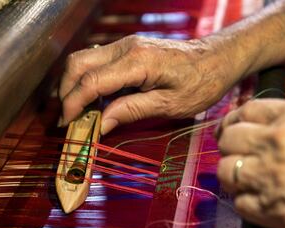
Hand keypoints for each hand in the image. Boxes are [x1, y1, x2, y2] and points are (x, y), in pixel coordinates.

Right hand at [59, 35, 241, 133]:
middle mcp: (125, 47)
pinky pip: (98, 61)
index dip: (74, 104)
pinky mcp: (129, 49)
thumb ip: (132, 111)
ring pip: (84, 60)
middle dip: (66, 92)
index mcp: (137, 62)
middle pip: (78, 64)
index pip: (91, 82)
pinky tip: (95, 100)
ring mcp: (126, 45)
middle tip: (69, 119)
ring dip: (75, 85)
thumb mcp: (170, 104)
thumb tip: (100, 124)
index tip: (67, 124)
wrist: (218, 58)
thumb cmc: (201, 83)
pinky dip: (88, 80)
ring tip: (79, 112)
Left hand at [217, 96, 284, 227]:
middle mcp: (278, 143)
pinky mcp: (272, 211)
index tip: (230, 129)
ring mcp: (271, 177)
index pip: (245, 111)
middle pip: (228, 139)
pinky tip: (261, 201)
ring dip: (234, 175)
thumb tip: (260, 124)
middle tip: (240, 155)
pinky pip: (239, 203)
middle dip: (231, 147)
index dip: (233, 121)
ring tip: (249, 179)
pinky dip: (246, 202)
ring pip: (226, 171)